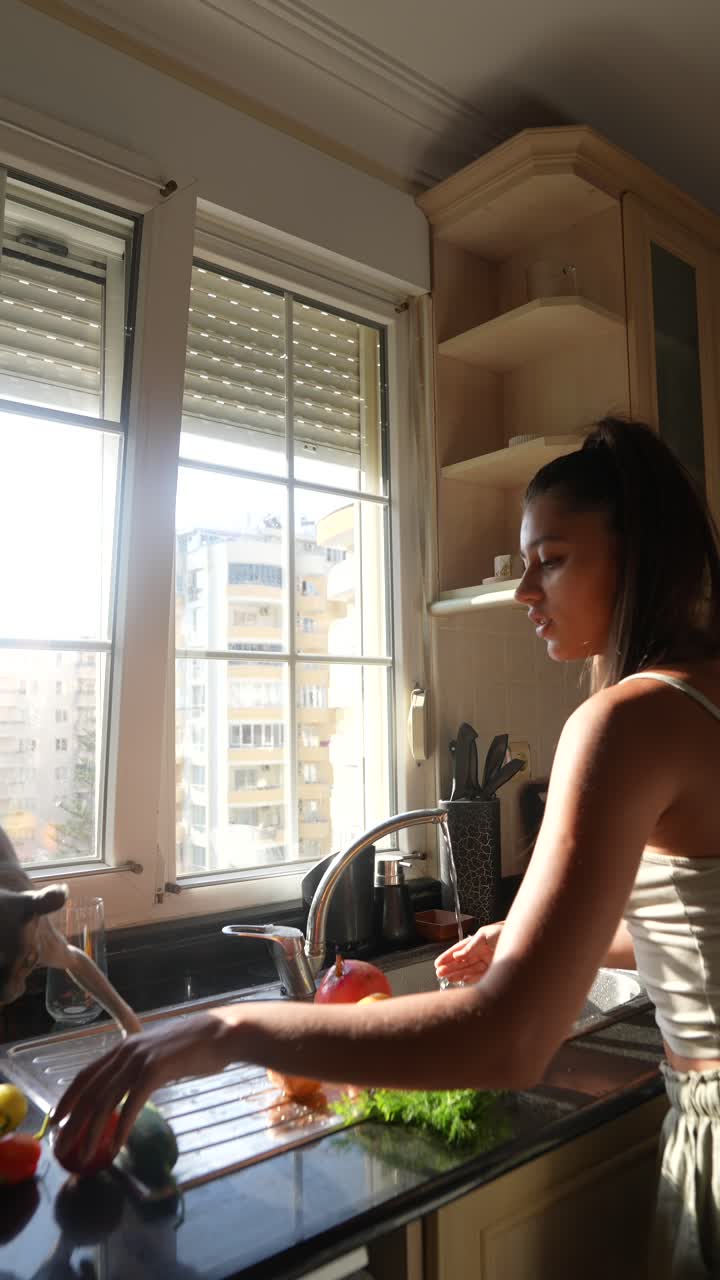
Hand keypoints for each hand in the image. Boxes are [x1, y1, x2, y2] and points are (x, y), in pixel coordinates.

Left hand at [52, 1010, 229, 1164]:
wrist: (220, 1034)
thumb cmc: (195, 1046)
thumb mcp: (158, 1054)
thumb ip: (139, 1069)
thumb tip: (128, 1091)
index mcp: (124, 1047)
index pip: (86, 1074)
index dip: (68, 1097)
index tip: (56, 1119)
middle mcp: (126, 1051)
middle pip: (90, 1091)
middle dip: (73, 1121)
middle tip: (61, 1145)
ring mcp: (139, 1060)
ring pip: (105, 1100)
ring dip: (92, 1131)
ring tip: (84, 1154)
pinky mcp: (154, 1071)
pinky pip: (130, 1106)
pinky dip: (120, 1129)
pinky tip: (114, 1148)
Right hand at [434, 921, 504, 984]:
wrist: (526, 941)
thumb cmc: (506, 933)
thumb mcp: (485, 934)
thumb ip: (471, 945)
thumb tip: (458, 954)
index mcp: (478, 942)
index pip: (459, 950)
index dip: (448, 956)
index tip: (438, 963)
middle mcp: (481, 953)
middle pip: (462, 962)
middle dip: (450, 967)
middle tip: (439, 973)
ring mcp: (487, 963)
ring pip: (468, 970)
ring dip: (457, 974)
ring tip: (446, 978)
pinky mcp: (494, 971)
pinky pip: (478, 976)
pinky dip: (469, 979)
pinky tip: (460, 980)